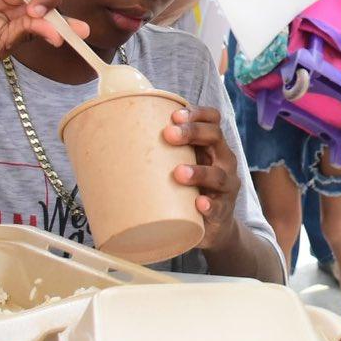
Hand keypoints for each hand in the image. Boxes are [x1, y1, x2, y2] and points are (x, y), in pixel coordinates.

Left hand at [164, 105, 242, 250]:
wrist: (211, 226)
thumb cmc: (190, 189)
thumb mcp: (182, 165)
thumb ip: (163, 153)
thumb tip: (114, 142)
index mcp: (212, 146)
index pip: (213, 120)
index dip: (197, 113)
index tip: (174, 116)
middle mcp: (224, 161)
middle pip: (215, 137)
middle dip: (193, 132)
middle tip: (168, 135)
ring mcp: (226, 187)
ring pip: (218, 174)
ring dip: (199, 172)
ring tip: (178, 173)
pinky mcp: (222, 211)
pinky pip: (218, 207)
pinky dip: (209, 205)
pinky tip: (199, 203)